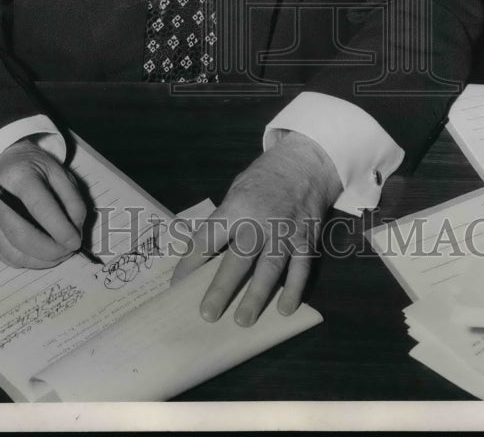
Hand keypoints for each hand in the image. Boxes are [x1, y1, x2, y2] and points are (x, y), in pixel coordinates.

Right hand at [0, 140, 86, 268]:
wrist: (5, 163)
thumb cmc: (34, 168)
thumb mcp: (60, 173)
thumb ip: (72, 200)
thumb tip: (75, 230)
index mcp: (18, 178)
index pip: (39, 208)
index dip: (60, 229)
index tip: (75, 241)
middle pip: (21, 237)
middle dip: (50, 251)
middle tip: (69, 250)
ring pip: (14, 254)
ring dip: (41, 260)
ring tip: (59, 253)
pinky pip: (7, 258)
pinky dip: (29, 261)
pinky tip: (42, 252)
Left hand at [170, 131, 341, 324]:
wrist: (304, 162)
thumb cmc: (263, 180)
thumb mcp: (237, 190)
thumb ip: (224, 221)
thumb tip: (202, 254)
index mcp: (236, 207)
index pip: (207, 238)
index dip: (190, 263)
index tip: (176, 286)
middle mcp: (259, 221)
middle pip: (239, 258)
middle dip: (222, 288)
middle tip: (207, 314)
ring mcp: (284, 231)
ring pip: (270, 268)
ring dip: (256, 296)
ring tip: (243, 321)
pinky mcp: (306, 239)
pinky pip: (300, 268)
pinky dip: (294, 289)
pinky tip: (284, 309)